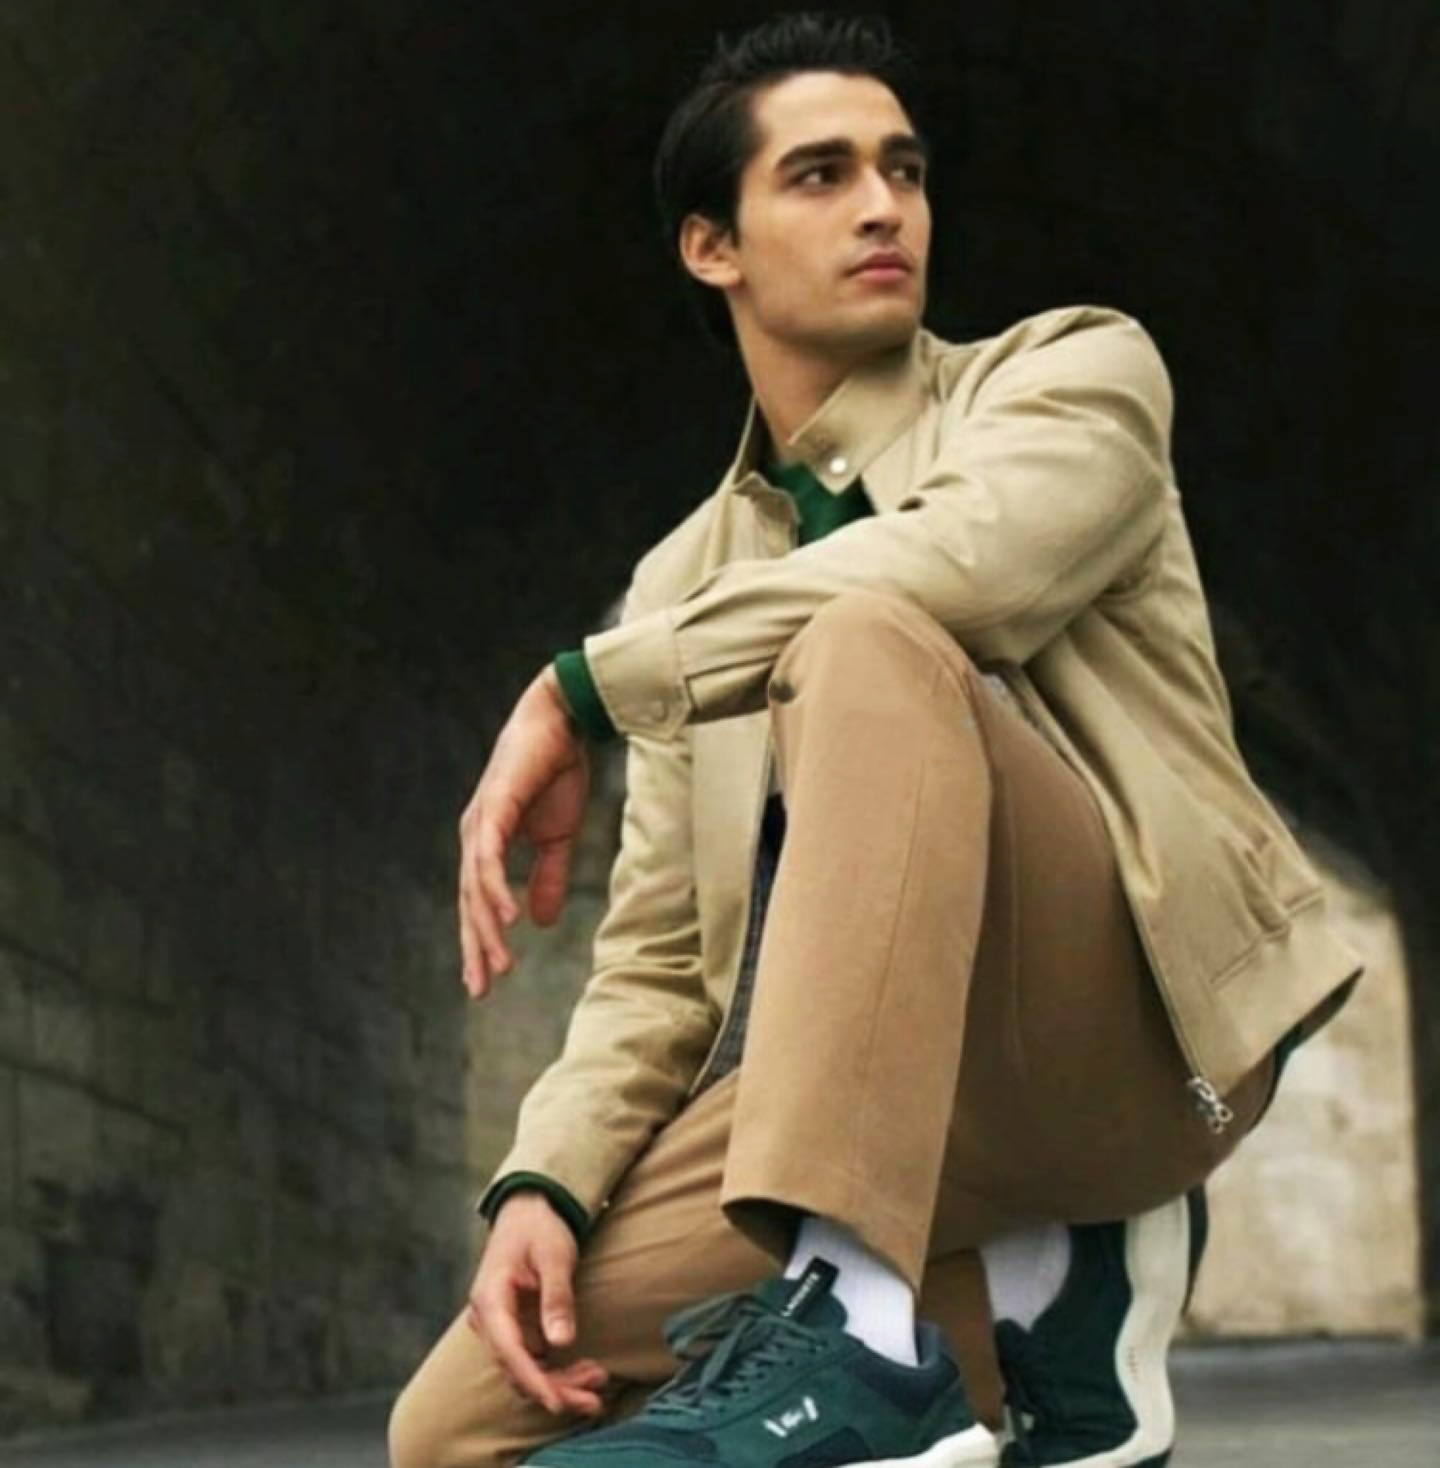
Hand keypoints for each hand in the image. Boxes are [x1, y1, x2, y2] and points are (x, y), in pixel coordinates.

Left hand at [458, 665, 590, 996]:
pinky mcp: (494, 808)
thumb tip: (541, 922)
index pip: (477, 902)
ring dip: (487, 929)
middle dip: (475, 947)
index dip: (480, 941)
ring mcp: (480, 822)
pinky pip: (490, 858)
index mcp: (487, 843)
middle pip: (469, 903)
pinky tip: (507, 918)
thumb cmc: (557, 771)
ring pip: (476, 888)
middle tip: (481, 989)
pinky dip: (496, 889)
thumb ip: (548, 877)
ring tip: (499, 965)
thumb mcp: (557, 835)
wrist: (563, 721)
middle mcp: (475, 836)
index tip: (485, 980)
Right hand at [468, 1193, 608, 1416]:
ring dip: (559, 1382)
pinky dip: (556, 1369)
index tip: (556, 1402)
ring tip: (598, 1384)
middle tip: (593, 1401)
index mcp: (490, 1299)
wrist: (529, 1209)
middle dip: (554, 1389)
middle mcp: (488, 1319)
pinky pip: (532, 1359)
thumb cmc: (540, 1228)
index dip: (532, 1380)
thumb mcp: (554, 1256)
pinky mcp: (514, 1329)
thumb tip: (562, 1342)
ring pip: (525, 1369)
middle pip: (516, 1368)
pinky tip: (586, 1371)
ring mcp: (500, 1326)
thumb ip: (557, 1298)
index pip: (508, 1350)